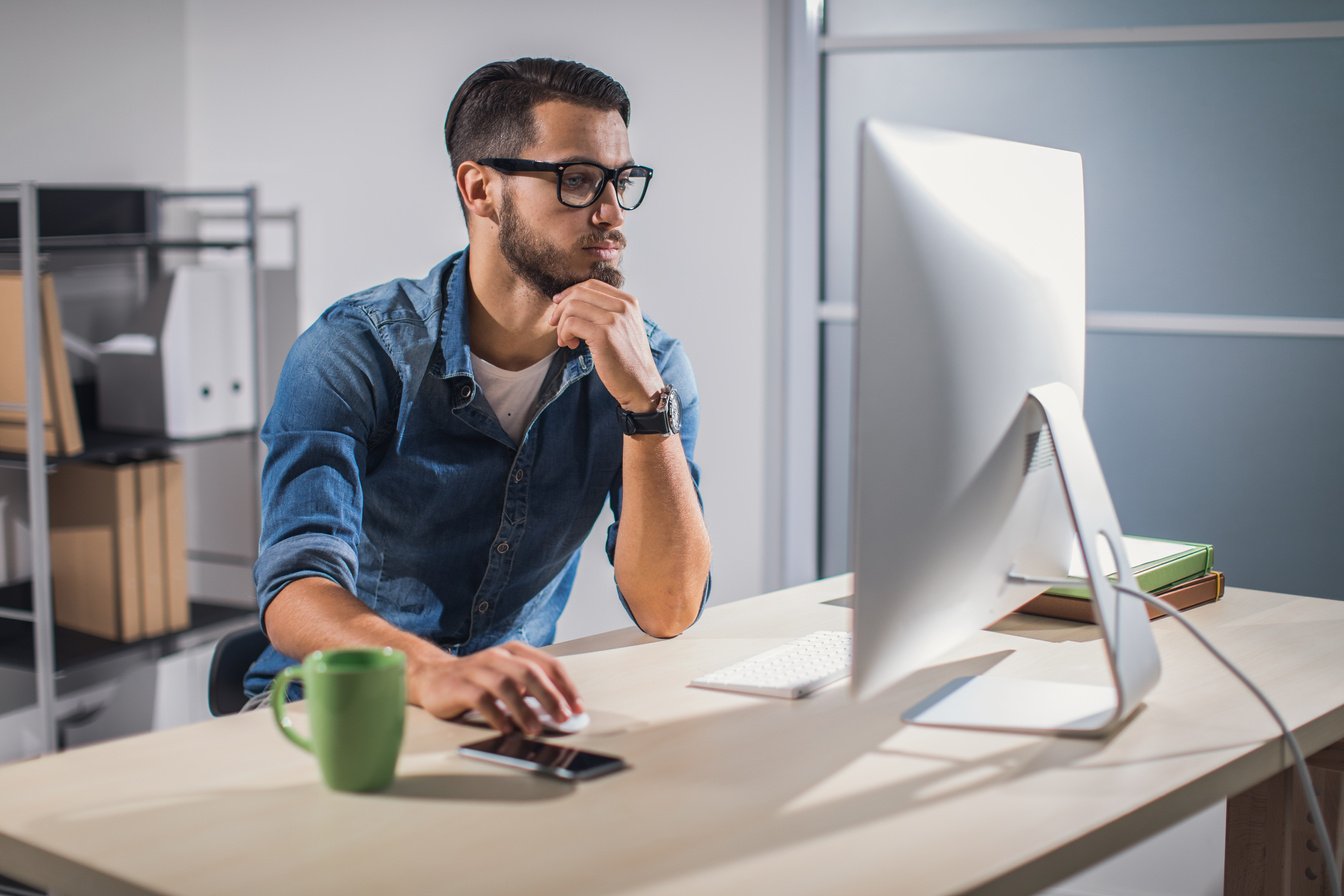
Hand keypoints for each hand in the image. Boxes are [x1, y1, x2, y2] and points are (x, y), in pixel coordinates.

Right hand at [408, 641, 582, 736]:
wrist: (432, 678)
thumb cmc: (476, 681)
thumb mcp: (507, 679)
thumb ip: (531, 690)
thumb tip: (561, 711)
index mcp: (514, 652)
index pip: (548, 665)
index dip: (566, 686)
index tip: (577, 708)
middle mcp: (498, 657)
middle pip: (530, 673)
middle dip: (550, 697)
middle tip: (563, 718)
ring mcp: (478, 670)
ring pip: (507, 686)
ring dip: (524, 710)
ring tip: (535, 729)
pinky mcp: (460, 686)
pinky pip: (482, 700)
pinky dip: (497, 715)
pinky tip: (506, 728)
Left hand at [548, 279, 662, 411]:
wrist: (641, 384)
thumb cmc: (627, 359)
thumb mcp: (623, 327)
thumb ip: (605, 311)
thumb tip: (570, 300)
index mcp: (628, 302)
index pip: (591, 284)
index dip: (570, 293)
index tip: (558, 306)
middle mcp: (623, 307)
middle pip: (579, 293)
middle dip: (561, 309)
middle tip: (555, 325)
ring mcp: (614, 320)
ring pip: (572, 307)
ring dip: (561, 325)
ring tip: (566, 340)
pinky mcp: (604, 336)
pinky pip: (571, 324)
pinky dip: (564, 334)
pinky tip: (571, 345)